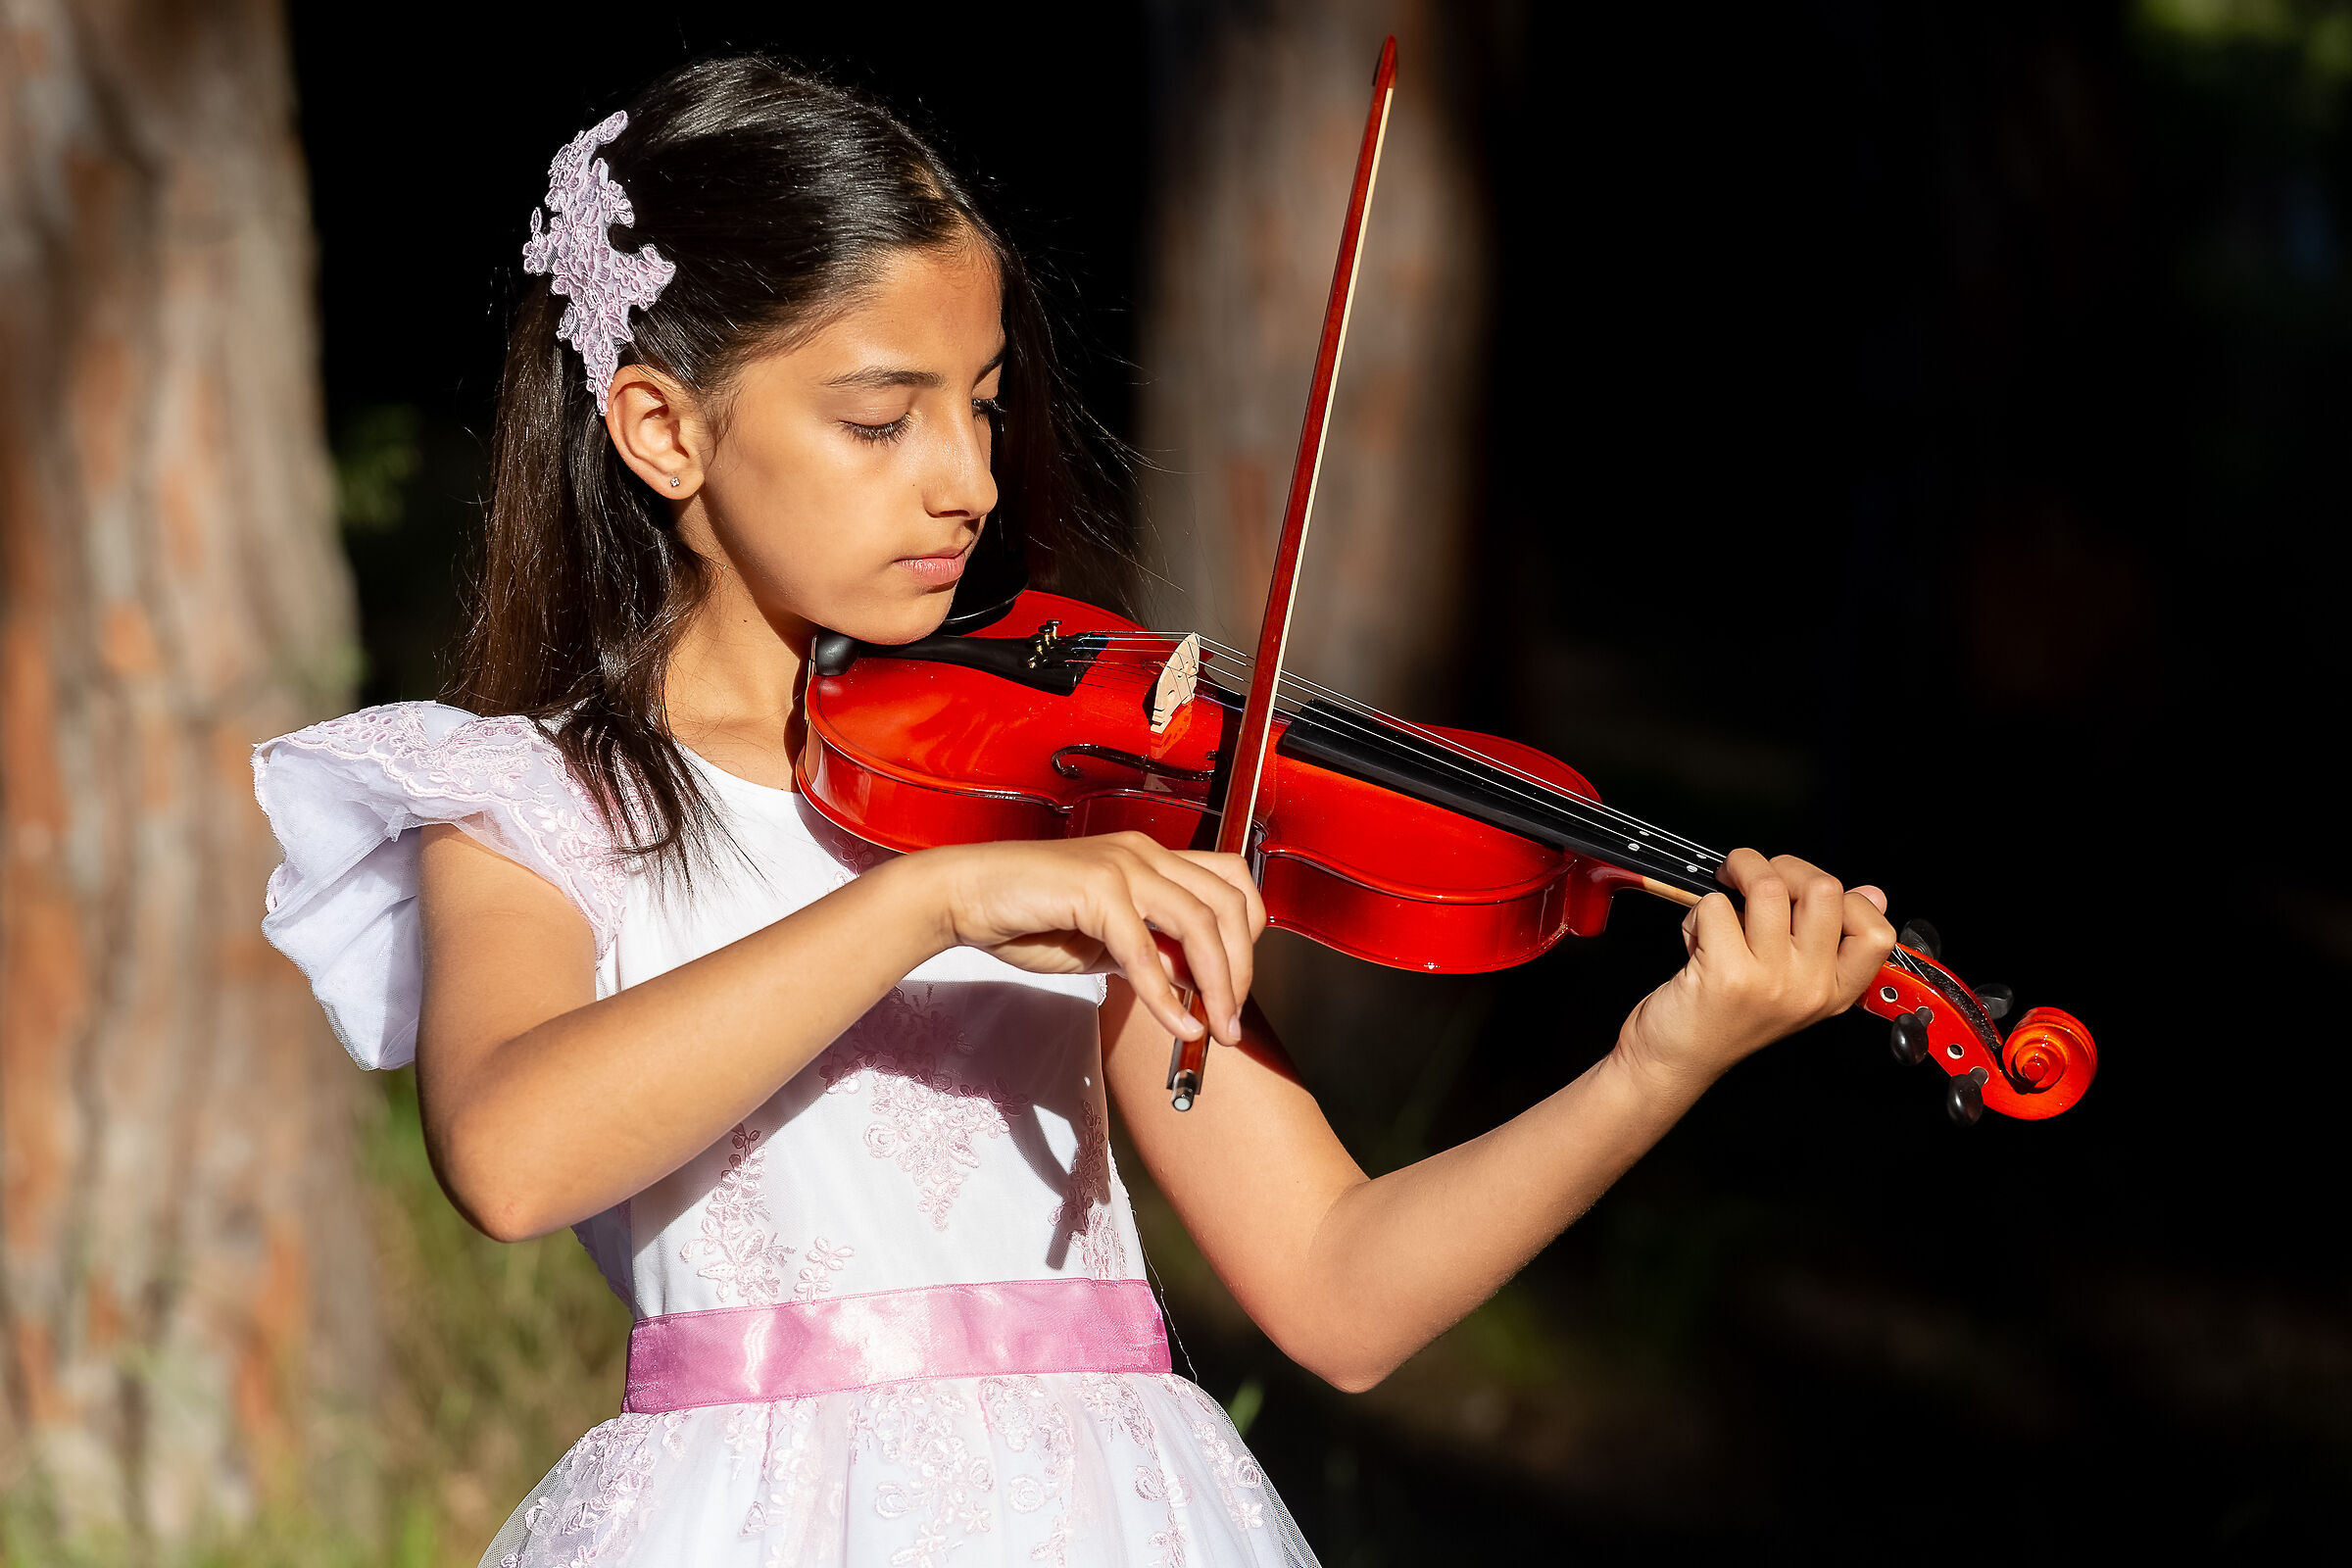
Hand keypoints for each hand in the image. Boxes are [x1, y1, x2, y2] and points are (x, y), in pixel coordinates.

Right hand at [915, 833, 1266, 1047]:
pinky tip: (1176, 1024)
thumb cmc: (1026, 915)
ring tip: (1216, 1029)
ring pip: (1200, 922)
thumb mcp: (1105, 942)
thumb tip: (1194, 983)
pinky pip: (1145, 950)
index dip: (1247, 938)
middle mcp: (1144, 852)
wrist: (963, 896)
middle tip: (1231, 1019)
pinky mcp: (1096, 888)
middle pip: (1228, 903)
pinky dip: (1166, 996)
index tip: (1236, 988)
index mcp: (1150, 858)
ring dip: (1219, 984)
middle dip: (1242, 969)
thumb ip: (1150, 953)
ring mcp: (1122, 865)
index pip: (1230, 884)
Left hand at [1613, 848, 1894, 1100]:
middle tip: (1754, 879)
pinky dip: (1697, 910)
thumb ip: (1830, 941)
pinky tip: (1697, 937)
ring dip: (1739, 873)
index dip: (1847, 896)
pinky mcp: (1728, 974)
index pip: (1877, 932)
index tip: (1808, 893)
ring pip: (1770, 887)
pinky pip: (1717, 905)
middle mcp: (1810, 988)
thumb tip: (1872, 894)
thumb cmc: (1726, 1016)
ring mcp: (1771, 981)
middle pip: (1825, 890)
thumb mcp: (1792, 984)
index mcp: (1834, 991)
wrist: (1675, 1061)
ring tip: (1724, 891)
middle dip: (1783, 866)